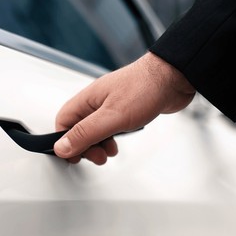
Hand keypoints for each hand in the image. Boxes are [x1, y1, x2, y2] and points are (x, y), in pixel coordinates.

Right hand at [54, 52, 195, 164]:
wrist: (173, 77)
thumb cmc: (144, 88)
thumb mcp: (111, 117)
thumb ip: (85, 134)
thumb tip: (62, 147)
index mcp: (87, 99)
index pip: (63, 122)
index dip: (64, 141)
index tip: (73, 156)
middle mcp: (96, 101)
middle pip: (77, 128)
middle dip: (84, 147)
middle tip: (96, 157)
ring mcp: (109, 105)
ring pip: (94, 130)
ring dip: (97, 145)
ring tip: (108, 153)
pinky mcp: (123, 110)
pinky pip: (108, 128)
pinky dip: (110, 139)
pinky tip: (118, 144)